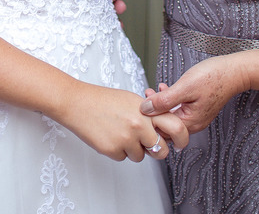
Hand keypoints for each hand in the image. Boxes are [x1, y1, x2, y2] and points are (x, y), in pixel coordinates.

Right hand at [57, 84, 186, 161]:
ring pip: (140, 156)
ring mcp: (126, 139)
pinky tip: (107, 135)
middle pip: (160, 150)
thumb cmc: (103, 100)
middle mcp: (139, 125)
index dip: (181, 138)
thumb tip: (163, 131)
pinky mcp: (113, 150)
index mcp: (146, 111)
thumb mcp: (131, 101)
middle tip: (149, 145)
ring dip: (132, 149)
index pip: (175, 127)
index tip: (180, 143)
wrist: (76, 103)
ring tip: (118, 132)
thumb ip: (149, 115)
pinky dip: (117, 150)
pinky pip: (123, 157)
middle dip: (157, 151)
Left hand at [140, 54, 247, 133]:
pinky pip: (179, 109)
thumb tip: (146, 109)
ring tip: (152, 92)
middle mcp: (194, 123)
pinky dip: (170, 100)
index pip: (163, 129)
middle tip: (145, 97)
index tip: (141, 104)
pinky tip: (165, 89)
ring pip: (172, 115)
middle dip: (153, 111)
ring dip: (161, 104)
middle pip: (167, 124)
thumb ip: (164, 100)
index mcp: (190, 122)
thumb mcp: (184, 87)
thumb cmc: (214, 78)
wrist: (234, 71)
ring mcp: (197, 116)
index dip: (150, 118)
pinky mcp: (198, 108)